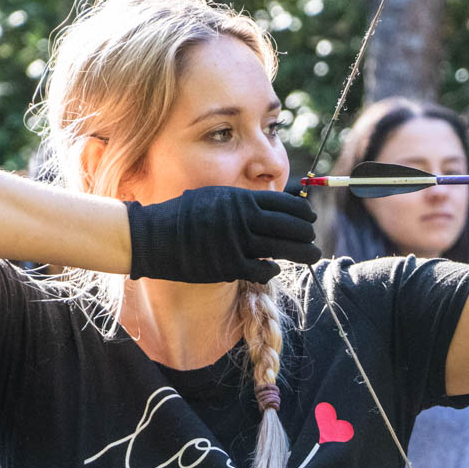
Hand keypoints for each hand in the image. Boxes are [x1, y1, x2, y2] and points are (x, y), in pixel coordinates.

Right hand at [126, 187, 320, 283]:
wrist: (154, 236)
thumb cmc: (184, 215)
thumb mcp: (215, 197)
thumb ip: (242, 202)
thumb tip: (268, 206)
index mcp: (241, 199)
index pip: (284, 204)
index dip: (302, 213)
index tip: (310, 219)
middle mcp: (243, 219)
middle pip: (289, 227)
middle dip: (306, 234)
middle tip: (313, 240)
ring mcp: (237, 243)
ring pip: (281, 249)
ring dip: (301, 253)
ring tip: (312, 256)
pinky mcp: (228, 266)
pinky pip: (261, 270)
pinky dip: (272, 270)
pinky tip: (275, 269)